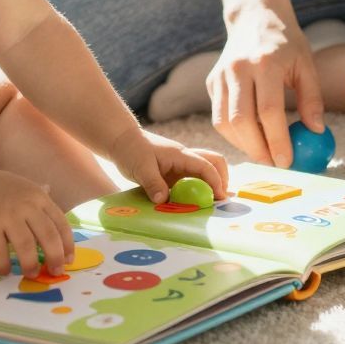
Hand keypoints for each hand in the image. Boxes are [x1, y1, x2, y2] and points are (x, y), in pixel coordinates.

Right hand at [0, 165, 76, 277]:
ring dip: (31, 264)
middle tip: (54, 272)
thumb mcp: (27, 188)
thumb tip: (57, 218)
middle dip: (54, 258)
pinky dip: (4, 265)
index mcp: (39, 198)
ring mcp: (7, 216)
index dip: (67, 245)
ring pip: (26, 246)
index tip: (68, 260)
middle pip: (48, 236)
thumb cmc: (0, 188)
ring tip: (31, 274)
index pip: (60, 224)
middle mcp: (26, 206)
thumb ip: (42, 202)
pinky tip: (5, 271)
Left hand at [108, 125, 229, 203]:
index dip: (215, 181)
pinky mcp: (174, 173)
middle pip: (214, 162)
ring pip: (205, 170)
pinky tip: (193, 202)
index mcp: (181, 155)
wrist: (123, 141)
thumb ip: (153, 184)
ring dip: (211, 183)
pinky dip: (198, 189)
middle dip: (221, 179)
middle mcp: (185, 159)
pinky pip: (192, 179)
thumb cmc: (132, 150)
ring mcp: (181, 165)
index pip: (205, 166)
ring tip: (210, 202)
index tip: (219, 197)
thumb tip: (164, 201)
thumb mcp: (141, 168)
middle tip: (220, 199)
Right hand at [207, 0, 323, 166]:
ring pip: (224, 123)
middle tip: (274, 164)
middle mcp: (238, 69)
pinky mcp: (211, 81)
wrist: (254, 16)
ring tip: (264, 153)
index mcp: (265, 63)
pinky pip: (218, 116)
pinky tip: (251, 136)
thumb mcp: (306, 64)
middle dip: (257, 150)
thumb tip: (316, 131)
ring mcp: (220, 75)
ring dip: (243, 145)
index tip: (288, 161)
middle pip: (241, 121)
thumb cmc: (286, 43)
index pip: (268, 111)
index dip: (277, 140)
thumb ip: (312, 98)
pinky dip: (233, 133)